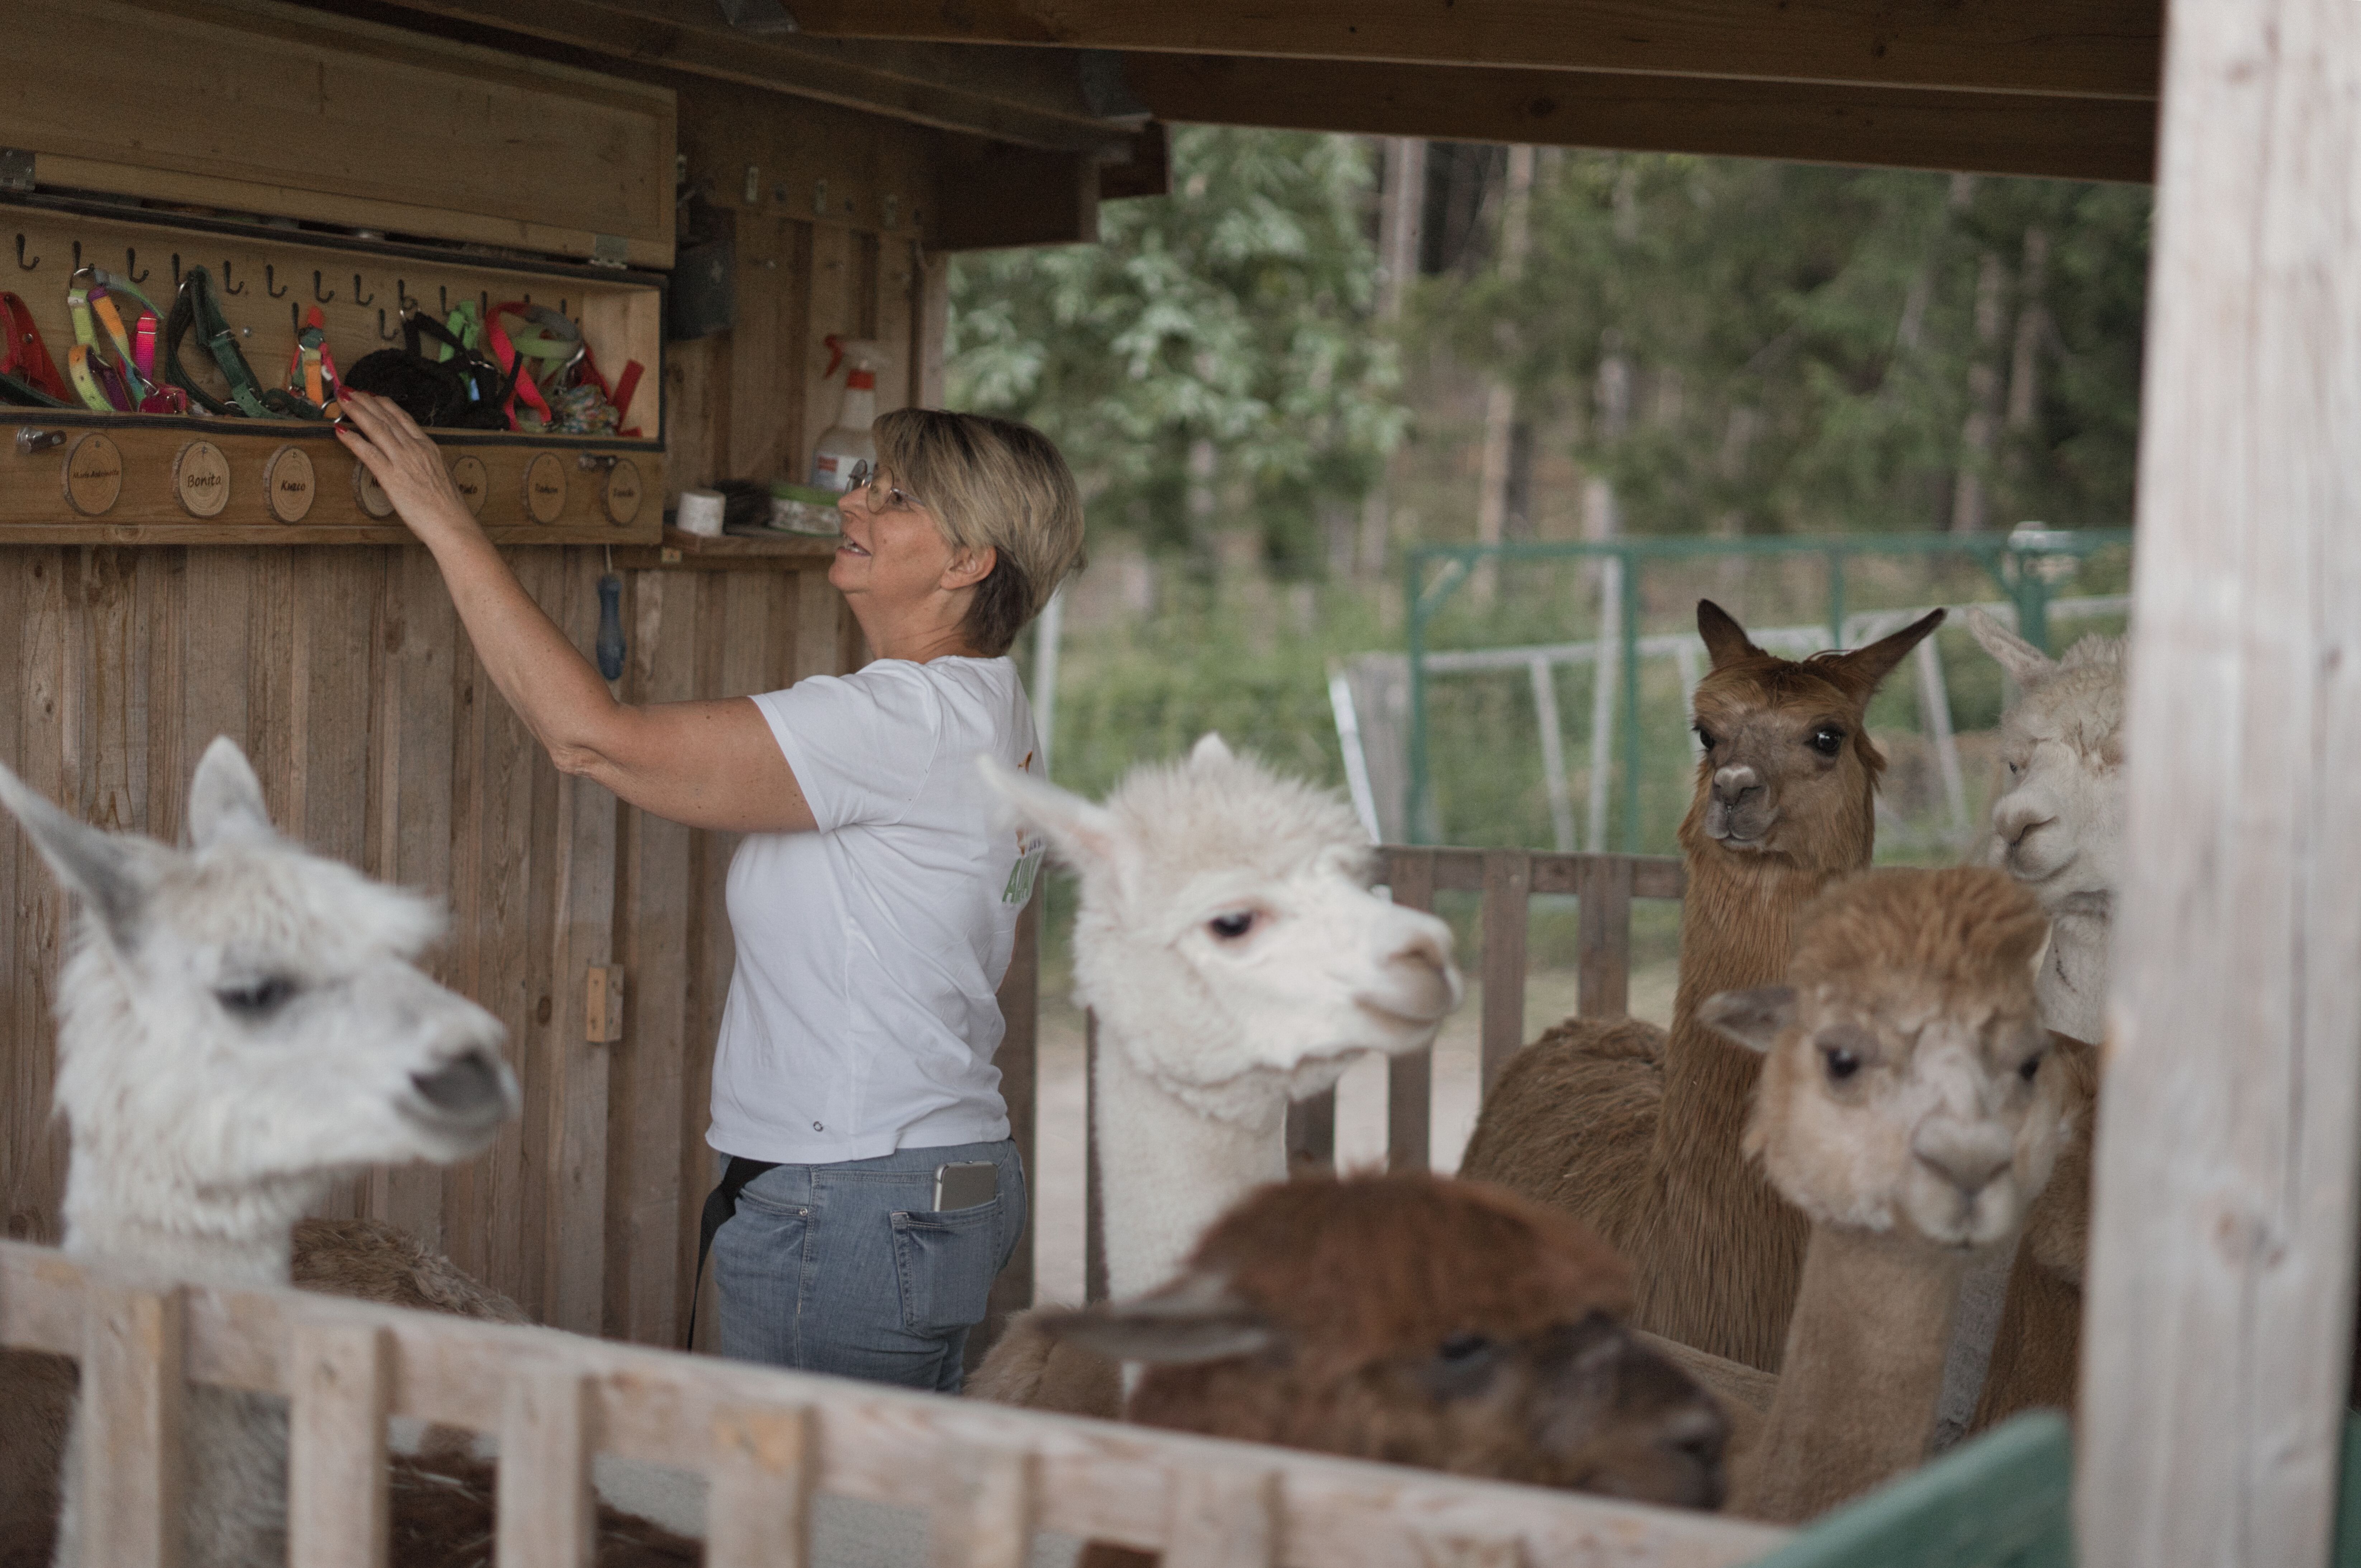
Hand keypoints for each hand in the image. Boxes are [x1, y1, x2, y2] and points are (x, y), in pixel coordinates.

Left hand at [334, 388, 478, 548]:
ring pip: (376, 428)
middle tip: (349, 390)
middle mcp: (415, 449)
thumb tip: (414, 464)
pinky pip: (367, 452)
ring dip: (356, 411)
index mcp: (429, 448)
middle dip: (366, 401)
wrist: (453, 524)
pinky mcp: (391, 476)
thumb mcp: (440, 476)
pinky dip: (353, 439)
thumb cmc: (449, 508)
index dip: (384, 405)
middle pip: (387, 418)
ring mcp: (403, 461)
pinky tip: (340, 431)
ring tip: (342, 400)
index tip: (372, 396)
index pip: (403, 418)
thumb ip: (425, 465)